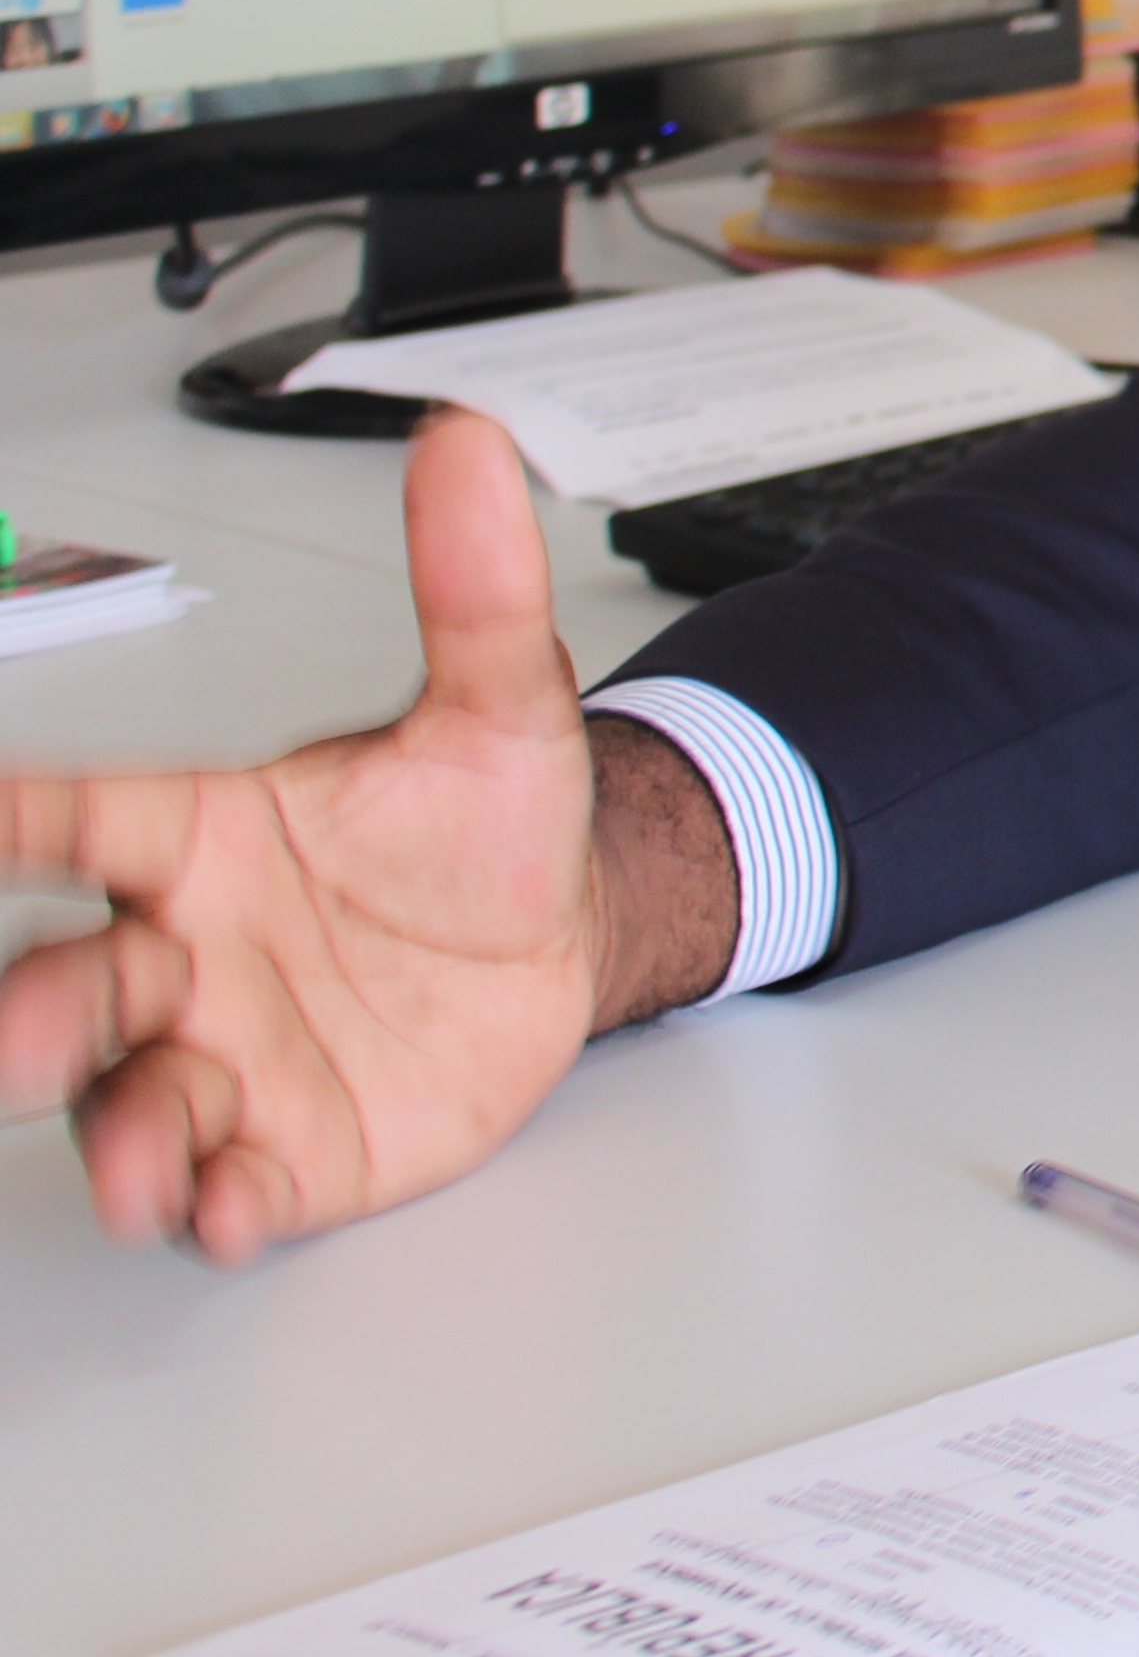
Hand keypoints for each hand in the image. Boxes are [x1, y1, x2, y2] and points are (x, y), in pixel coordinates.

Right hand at [0, 408, 739, 1258]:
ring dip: (121, 1137)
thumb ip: (471, 585)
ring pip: (134, 1098)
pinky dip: (225, 1202)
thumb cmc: (485, 824)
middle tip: (14, 1037)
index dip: (4, 816)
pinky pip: (237, 1179)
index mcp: (201, 837)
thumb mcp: (502, 701)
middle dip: (31, 1014)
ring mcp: (230, 1053)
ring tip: (137, 1167)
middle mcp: (186, 951)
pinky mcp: (294, 1143)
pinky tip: (228, 1211)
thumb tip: (467, 445)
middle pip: (73, 981)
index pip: (74, 815)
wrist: (565, 933)